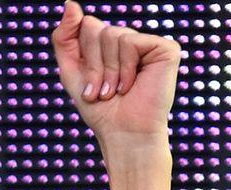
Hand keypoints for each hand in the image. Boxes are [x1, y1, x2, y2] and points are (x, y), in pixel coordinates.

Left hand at [50, 1, 185, 146]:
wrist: (123, 134)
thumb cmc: (100, 109)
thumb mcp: (71, 72)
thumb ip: (65, 37)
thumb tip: (71, 3)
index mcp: (110, 44)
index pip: (85, 25)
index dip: (82, 57)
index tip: (89, 87)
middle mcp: (130, 40)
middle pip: (95, 27)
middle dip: (93, 64)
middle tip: (103, 91)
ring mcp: (149, 42)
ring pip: (112, 34)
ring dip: (108, 71)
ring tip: (116, 91)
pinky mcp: (165, 48)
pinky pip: (130, 42)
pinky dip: (126, 68)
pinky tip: (133, 85)